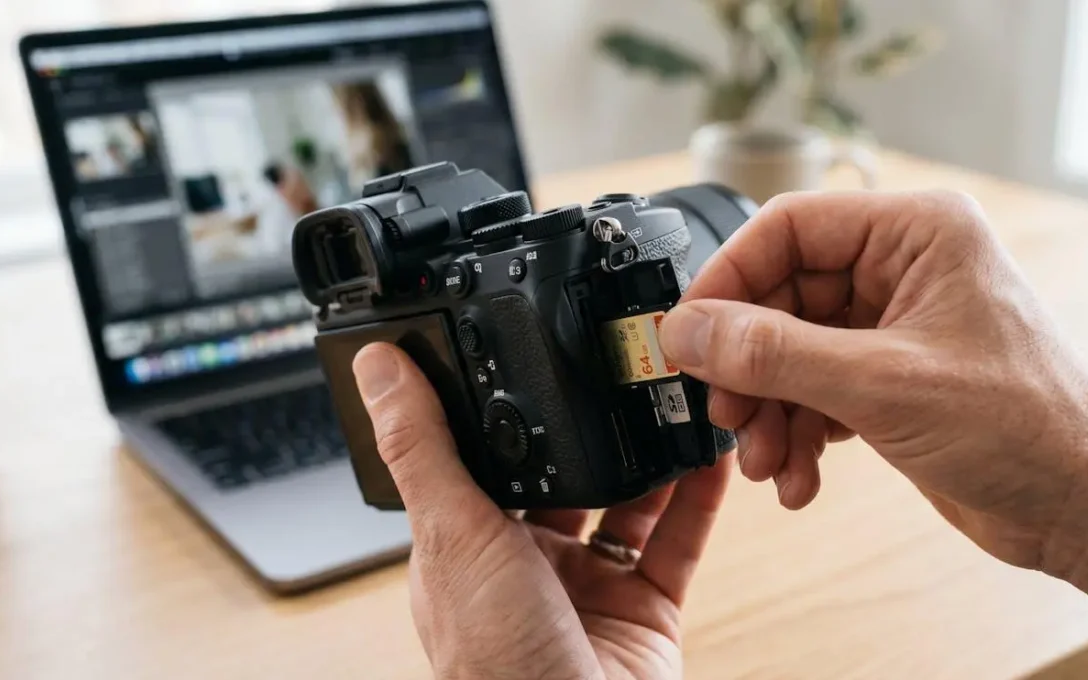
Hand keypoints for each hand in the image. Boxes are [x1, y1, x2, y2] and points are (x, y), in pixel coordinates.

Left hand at [352, 344, 732, 678]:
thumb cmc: (495, 666)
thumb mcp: (454, 537)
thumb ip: (424, 449)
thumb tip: (379, 371)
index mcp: (468, 545)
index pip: (489, 456)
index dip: (514, 405)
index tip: (536, 350)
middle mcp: (528, 564)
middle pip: (568, 474)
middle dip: (595, 423)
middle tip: (622, 365)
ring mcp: (589, 588)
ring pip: (628, 501)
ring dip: (651, 451)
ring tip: (673, 395)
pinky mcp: (645, 611)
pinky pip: (677, 541)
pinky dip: (697, 499)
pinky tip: (708, 457)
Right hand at [658, 191, 1087, 572]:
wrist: (1087, 505)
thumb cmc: (1027, 427)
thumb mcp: (881, 386)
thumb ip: (773, 355)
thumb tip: (687, 331)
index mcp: (917, 232)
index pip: (789, 228)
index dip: (729, 279)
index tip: (688, 332)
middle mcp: (903, 268)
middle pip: (781, 297)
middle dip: (749, 365)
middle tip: (726, 413)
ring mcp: (895, 326)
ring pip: (791, 352)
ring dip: (768, 411)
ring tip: (766, 461)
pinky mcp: (890, 379)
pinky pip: (814, 391)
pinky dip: (796, 434)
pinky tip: (797, 477)